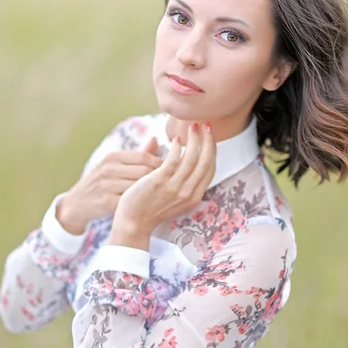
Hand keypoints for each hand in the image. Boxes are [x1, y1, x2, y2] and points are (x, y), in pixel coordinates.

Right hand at [56, 137, 163, 234]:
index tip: (173, 172)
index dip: (162, 164)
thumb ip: (137, 155)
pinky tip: (149, 207)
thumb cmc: (102, 183)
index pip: (144, 157)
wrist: (76, 204)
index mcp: (113, 157)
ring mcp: (106, 185)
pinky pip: (131, 201)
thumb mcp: (115, 166)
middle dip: (160, 179)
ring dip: (152, 193)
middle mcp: (108, 168)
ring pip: (139, 186)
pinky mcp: (106, 201)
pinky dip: (141, 204)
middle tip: (173, 186)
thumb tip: (156, 139)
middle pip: (144, 171)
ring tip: (164, 197)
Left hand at [109, 122, 215, 244]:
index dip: (212, 150)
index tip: (210, 136)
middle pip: (205, 161)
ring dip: (194, 139)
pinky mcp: (160, 182)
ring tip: (192, 126)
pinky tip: (176, 140)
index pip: (210, 169)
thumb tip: (192, 160)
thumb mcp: (177, 198)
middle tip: (206, 125)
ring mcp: (175, 187)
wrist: (134, 222)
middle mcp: (188, 192)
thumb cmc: (153, 207)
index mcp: (195, 196)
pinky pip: (173, 160)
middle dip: (208, 140)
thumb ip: (187, 182)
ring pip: (191, 158)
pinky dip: (177, 148)